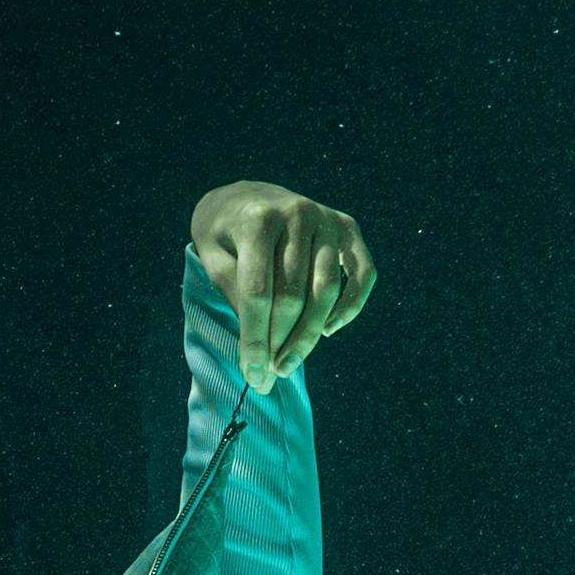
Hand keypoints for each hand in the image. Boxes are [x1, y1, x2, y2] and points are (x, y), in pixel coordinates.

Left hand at [189, 180, 376, 393]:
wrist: (245, 197)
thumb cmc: (224, 236)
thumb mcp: (213, 261)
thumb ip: (235, 296)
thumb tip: (258, 351)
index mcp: (258, 220)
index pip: (258, 293)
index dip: (255, 340)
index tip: (252, 376)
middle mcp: (298, 213)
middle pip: (292, 295)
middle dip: (279, 343)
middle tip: (268, 377)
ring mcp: (326, 219)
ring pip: (325, 290)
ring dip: (309, 335)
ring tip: (288, 365)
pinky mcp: (347, 227)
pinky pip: (362, 273)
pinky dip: (351, 306)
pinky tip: (328, 331)